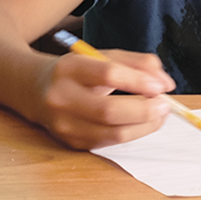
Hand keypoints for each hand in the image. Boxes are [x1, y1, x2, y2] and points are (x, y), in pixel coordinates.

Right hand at [31, 49, 176, 149]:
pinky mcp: (72, 143)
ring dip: (145, 126)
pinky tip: (141, 122)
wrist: (34, 90)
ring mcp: (64, 125)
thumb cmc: (77, 71)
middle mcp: (61, 98)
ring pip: (113, 133)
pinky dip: (132, 132)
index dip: (139, 81)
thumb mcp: (102, 56)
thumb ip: (137, 63)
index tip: (162, 85)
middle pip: (109, 111)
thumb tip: (166, 83)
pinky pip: (110, 142)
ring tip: (159, 114)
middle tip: (166, 104)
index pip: (108, 74)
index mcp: (69, 69)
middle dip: (145, 110)